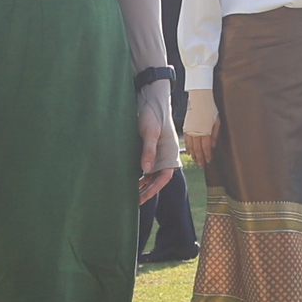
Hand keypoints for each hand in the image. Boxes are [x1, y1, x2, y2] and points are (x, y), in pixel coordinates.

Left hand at [137, 82, 176, 201]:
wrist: (150, 100)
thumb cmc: (153, 115)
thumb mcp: (151, 133)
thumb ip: (149, 150)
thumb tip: (145, 169)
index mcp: (170, 153)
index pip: (165, 177)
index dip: (154, 188)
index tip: (143, 197)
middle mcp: (165, 155)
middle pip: (158, 179)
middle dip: (147, 190)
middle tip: (135, 201)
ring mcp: (158, 153)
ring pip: (152, 174)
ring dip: (143, 184)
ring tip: (131, 193)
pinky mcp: (150, 149)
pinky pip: (147, 167)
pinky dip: (140, 175)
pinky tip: (131, 179)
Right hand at [181, 85, 216, 169]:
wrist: (199, 99)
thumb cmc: (210, 109)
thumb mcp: (217, 121)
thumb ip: (215, 134)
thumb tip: (212, 146)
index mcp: (205, 131)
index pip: (205, 148)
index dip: (207, 156)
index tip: (208, 161)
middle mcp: (196, 132)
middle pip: (198, 149)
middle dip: (200, 158)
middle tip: (201, 165)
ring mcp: (190, 130)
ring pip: (191, 146)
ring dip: (194, 155)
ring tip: (196, 161)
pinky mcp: (186, 127)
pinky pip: (186, 140)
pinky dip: (188, 147)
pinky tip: (190, 151)